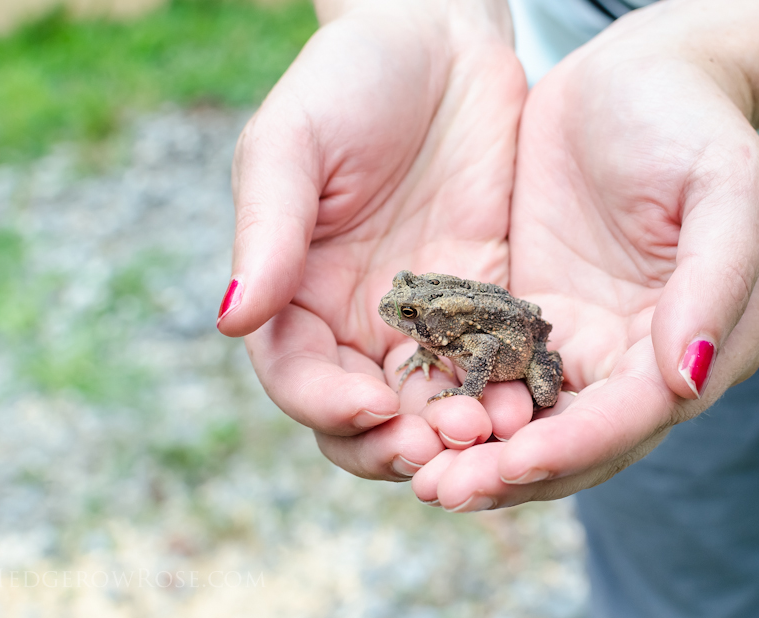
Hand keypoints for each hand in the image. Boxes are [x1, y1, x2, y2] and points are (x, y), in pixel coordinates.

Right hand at [218, 1, 530, 478]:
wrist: (440, 40)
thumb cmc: (350, 79)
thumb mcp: (293, 143)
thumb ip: (267, 230)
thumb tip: (231, 318)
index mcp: (296, 291)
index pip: (296, 374)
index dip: (324, 404)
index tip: (368, 408)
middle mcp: (356, 319)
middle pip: (361, 414)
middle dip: (393, 442)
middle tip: (437, 444)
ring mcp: (424, 319)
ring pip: (429, 405)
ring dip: (453, 434)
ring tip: (491, 434)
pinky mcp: (486, 304)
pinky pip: (489, 366)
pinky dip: (503, 395)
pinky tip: (528, 402)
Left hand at [412, 11, 758, 509]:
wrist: (636, 77)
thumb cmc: (691, 122)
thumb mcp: (725, 188)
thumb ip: (713, 283)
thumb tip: (687, 378)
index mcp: (697, 343)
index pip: (630, 418)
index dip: (569, 448)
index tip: (504, 464)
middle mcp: (637, 360)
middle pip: (574, 441)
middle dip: (510, 472)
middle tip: (441, 489)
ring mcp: (581, 343)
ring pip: (527, 422)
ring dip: (476, 453)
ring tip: (417, 472)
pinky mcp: (532, 318)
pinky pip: (491, 374)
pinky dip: (459, 402)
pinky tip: (412, 414)